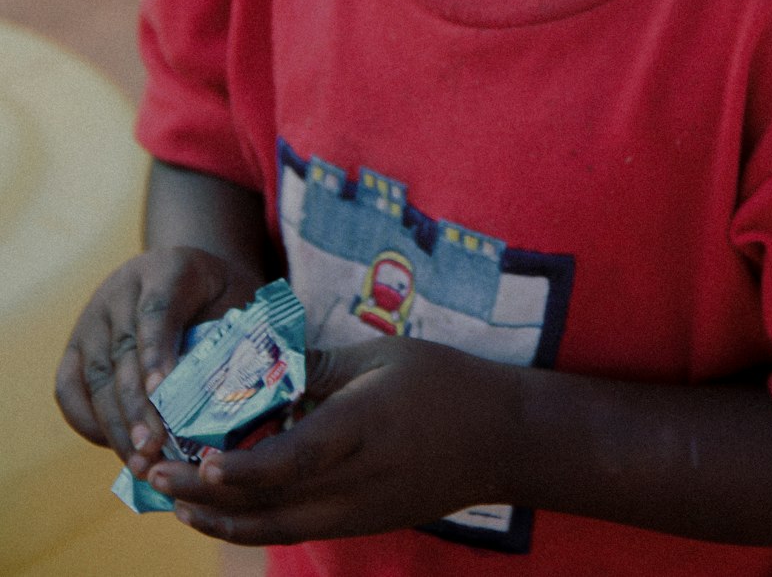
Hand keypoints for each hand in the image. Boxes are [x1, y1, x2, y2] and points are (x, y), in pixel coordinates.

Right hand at [55, 246, 263, 478]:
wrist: (187, 278)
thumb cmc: (223, 298)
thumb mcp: (241, 300)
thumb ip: (240, 338)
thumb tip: (247, 398)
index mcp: (170, 268)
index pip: (157, 309)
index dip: (157, 351)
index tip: (162, 393)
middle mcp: (123, 288)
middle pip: (124, 350)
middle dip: (138, 405)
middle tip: (154, 447)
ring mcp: (94, 315)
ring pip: (97, 375)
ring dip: (116, 423)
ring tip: (139, 462)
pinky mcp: (76, 344)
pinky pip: (69, 387)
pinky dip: (87, 421)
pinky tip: (115, 447)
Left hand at [147, 336, 523, 544]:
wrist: (502, 440)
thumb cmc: (445, 384)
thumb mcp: (382, 357)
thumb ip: (318, 366)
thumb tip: (259, 367)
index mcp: (362, 430)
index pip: (292, 460)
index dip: (242, 467)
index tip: (199, 459)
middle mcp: (355, 483)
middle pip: (268, 504)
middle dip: (204, 496)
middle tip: (155, 475)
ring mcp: (357, 511)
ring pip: (274, 528)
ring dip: (218, 518)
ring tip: (173, 498)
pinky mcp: (359, 522)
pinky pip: (294, 529)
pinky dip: (251, 520)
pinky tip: (223, 506)